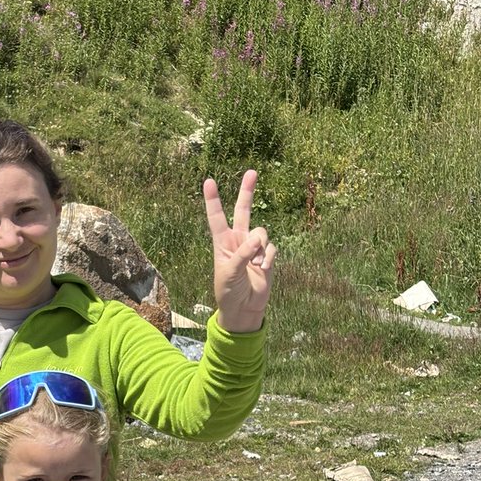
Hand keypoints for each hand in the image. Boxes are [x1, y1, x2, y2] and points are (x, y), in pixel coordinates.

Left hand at [204, 170, 275, 332]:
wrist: (244, 308)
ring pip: (262, 231)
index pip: (217, 217)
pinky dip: (268, 257)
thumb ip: (242, 254)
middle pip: (243, 210)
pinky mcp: (267, 256)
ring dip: (260, 247)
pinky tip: (263, 268)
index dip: (213, 200)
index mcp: (222, 243)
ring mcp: (253, 247)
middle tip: (252, 171)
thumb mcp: (229, 273)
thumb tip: (257, 239)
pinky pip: (271, 248)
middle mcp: (238, 240)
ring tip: (255, 265)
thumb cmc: (229, 292)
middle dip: (247, 191)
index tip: (208, 181)